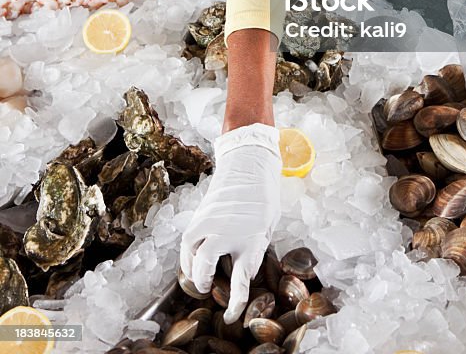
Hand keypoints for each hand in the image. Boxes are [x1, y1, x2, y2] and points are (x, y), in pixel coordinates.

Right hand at [180, 123, 281, 322]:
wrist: (249, 161)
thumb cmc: (264, 193)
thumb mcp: (267, 224)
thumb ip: (255, 247)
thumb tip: (243, 267)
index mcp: (253, 238)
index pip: (242, 278)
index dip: (236, 301)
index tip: (232, 315)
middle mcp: (229, 232)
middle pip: (207, 266)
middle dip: (204, 282)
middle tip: (206, 290)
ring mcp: (212, 222)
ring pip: (192, 254)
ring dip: (192, 270)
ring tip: (198, 277)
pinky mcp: (202, 214)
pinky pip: (187, 241)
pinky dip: (187, 254)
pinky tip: (191, 260)